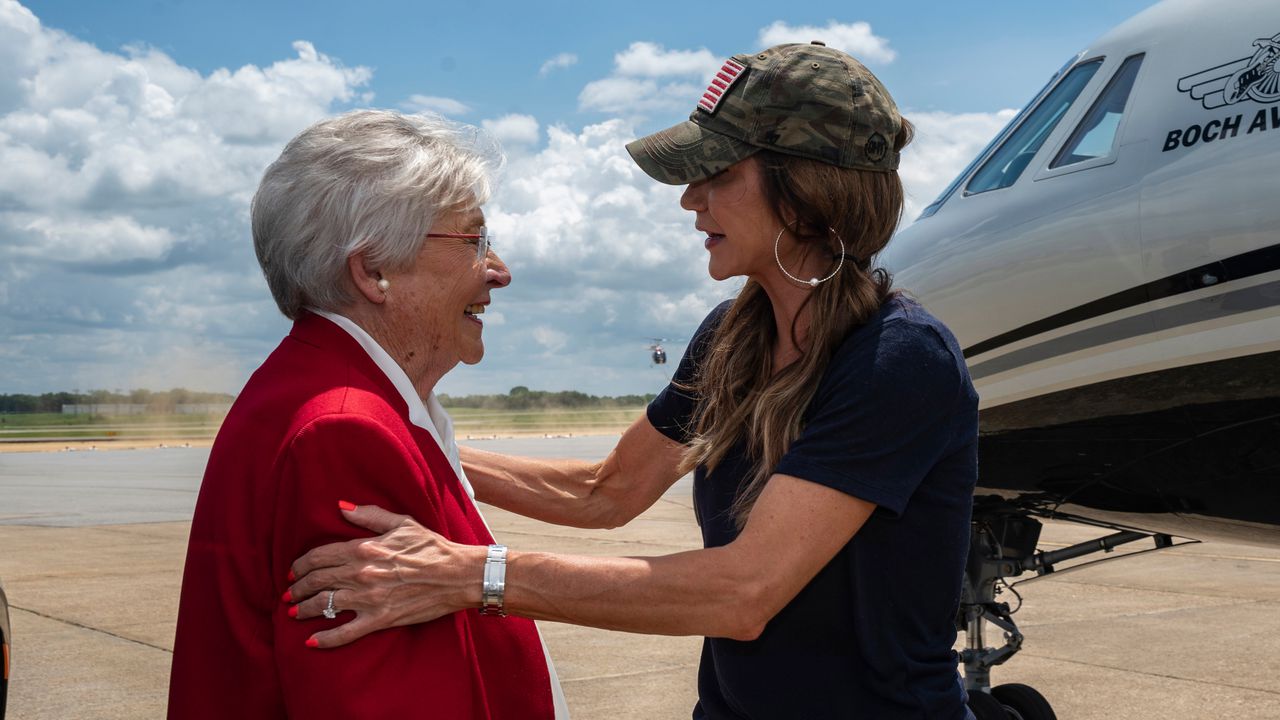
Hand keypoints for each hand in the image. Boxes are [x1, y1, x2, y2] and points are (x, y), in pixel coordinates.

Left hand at [284, 503, 483, 647]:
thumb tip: (340, 507)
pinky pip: (345, 633)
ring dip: (303, 610)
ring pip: (324, 606)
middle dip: (297, 588)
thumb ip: (368, 515)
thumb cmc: (432, 547)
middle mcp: (361, 574)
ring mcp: (369, 599)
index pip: (319, 557)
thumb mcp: (402, 523)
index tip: (293, 571)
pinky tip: (311, 641)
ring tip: (294, 613)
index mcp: (364, 548)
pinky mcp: (379, 619)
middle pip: (316, 581)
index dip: (300, 565)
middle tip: (289, 593)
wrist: (458, 574)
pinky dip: (325, 639)